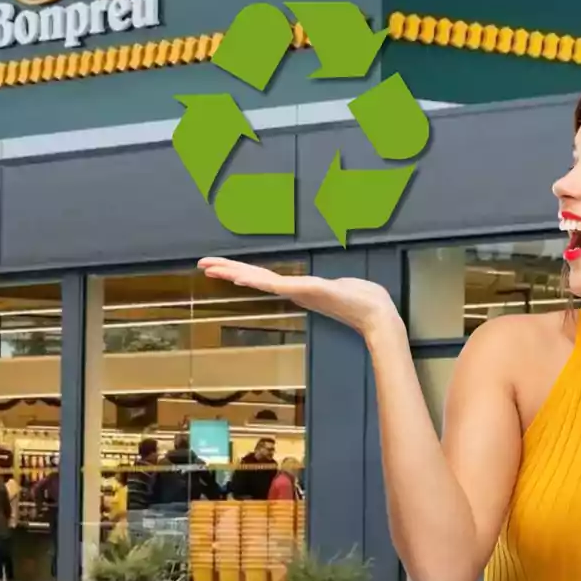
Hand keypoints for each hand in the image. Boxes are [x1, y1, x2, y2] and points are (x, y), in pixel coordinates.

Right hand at [197, 257, 403, 337]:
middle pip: (254, 278)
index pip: (265, 278)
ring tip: (211, 267)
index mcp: (301, 289)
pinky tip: (238, 275)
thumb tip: (336, 287)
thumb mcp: (342, 287)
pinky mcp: (304, 291)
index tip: (223, 268)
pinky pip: (274, 284)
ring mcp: (298, 292)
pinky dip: (254, 279)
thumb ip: (333, 287)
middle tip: (203, 265)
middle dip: (228, 271)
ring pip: (259, 280)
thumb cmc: (365, 301)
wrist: (377, 315)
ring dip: (234, 272)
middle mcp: (295, 291)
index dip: (242, 272)